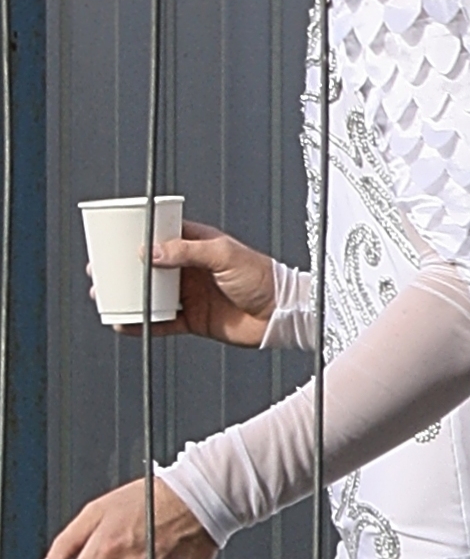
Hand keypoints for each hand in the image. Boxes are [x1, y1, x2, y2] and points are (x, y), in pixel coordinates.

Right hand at [111, 219, 276, 345]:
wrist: (283, 314)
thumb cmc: (261, 276)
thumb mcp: (223, 255)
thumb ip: (187, 251)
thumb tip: (149, 251)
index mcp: (196, 244)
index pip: (159, 235)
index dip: (135, 237)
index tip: (110, 239)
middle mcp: (190, 268)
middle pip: (148, 266)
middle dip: (123, 268)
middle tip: (98, 271)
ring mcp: (191, 294)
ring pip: (151, 294)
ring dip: (127, 296)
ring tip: (103, 298)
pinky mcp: (194, 320)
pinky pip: (162, 322)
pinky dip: (143, 323)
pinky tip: (124, 323)